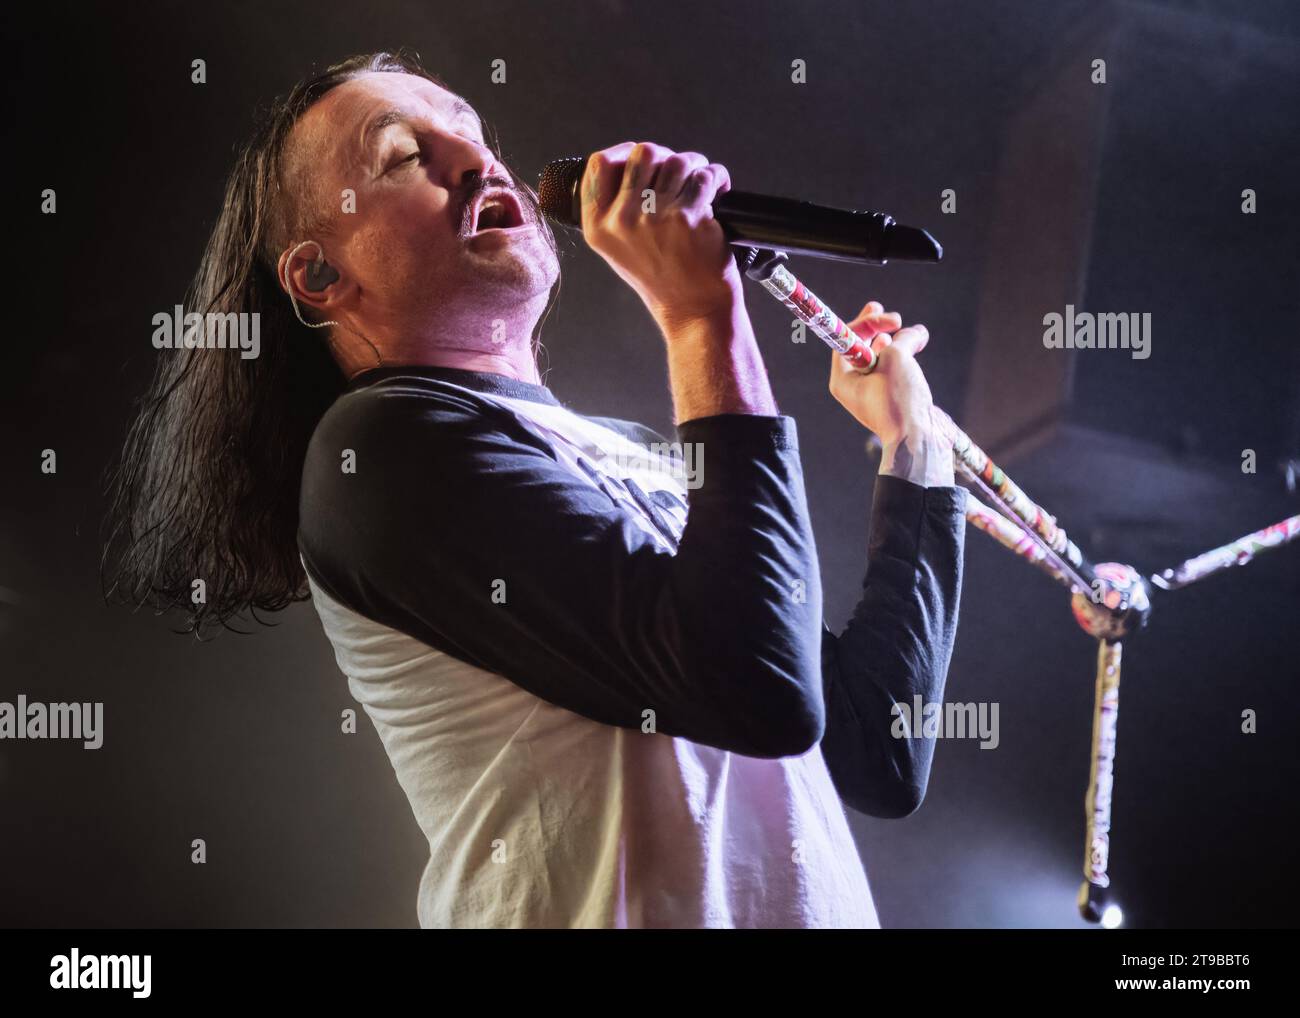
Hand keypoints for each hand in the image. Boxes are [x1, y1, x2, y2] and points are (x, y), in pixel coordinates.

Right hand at [579, 142, 743, 334]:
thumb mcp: (619, 247)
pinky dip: (716, 177)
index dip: (623, 151)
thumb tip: (631, 160)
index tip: (642, 156)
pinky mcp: (688, 218)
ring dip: (695, 165)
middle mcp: (622, 221)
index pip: (598, 164)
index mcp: (598, 227)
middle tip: (680, 170)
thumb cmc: (661, 278)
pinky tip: (718, 191)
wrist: (692, 309)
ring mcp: (655, 218)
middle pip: (643, 153)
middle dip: (667, 155)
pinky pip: (705, 176)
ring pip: (677, 161)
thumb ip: (615, 207)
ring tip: (701, 181)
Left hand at [829, 303, 953, 487]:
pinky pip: (894, 371)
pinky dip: (905, 356)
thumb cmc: (900, 399)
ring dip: (894, 341)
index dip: (866, 323)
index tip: (887, 316)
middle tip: (886, 312)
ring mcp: (874, 393)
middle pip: (860, 348)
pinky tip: (918, 343)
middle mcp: (855, 387)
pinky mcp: (893, 398)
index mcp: (843, 380)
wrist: (918, 441)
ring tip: (908, 333)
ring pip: (880, 358)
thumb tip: (916, 332)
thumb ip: (903, 338)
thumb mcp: (897, 359)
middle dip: (875, 328)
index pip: (846, 341)